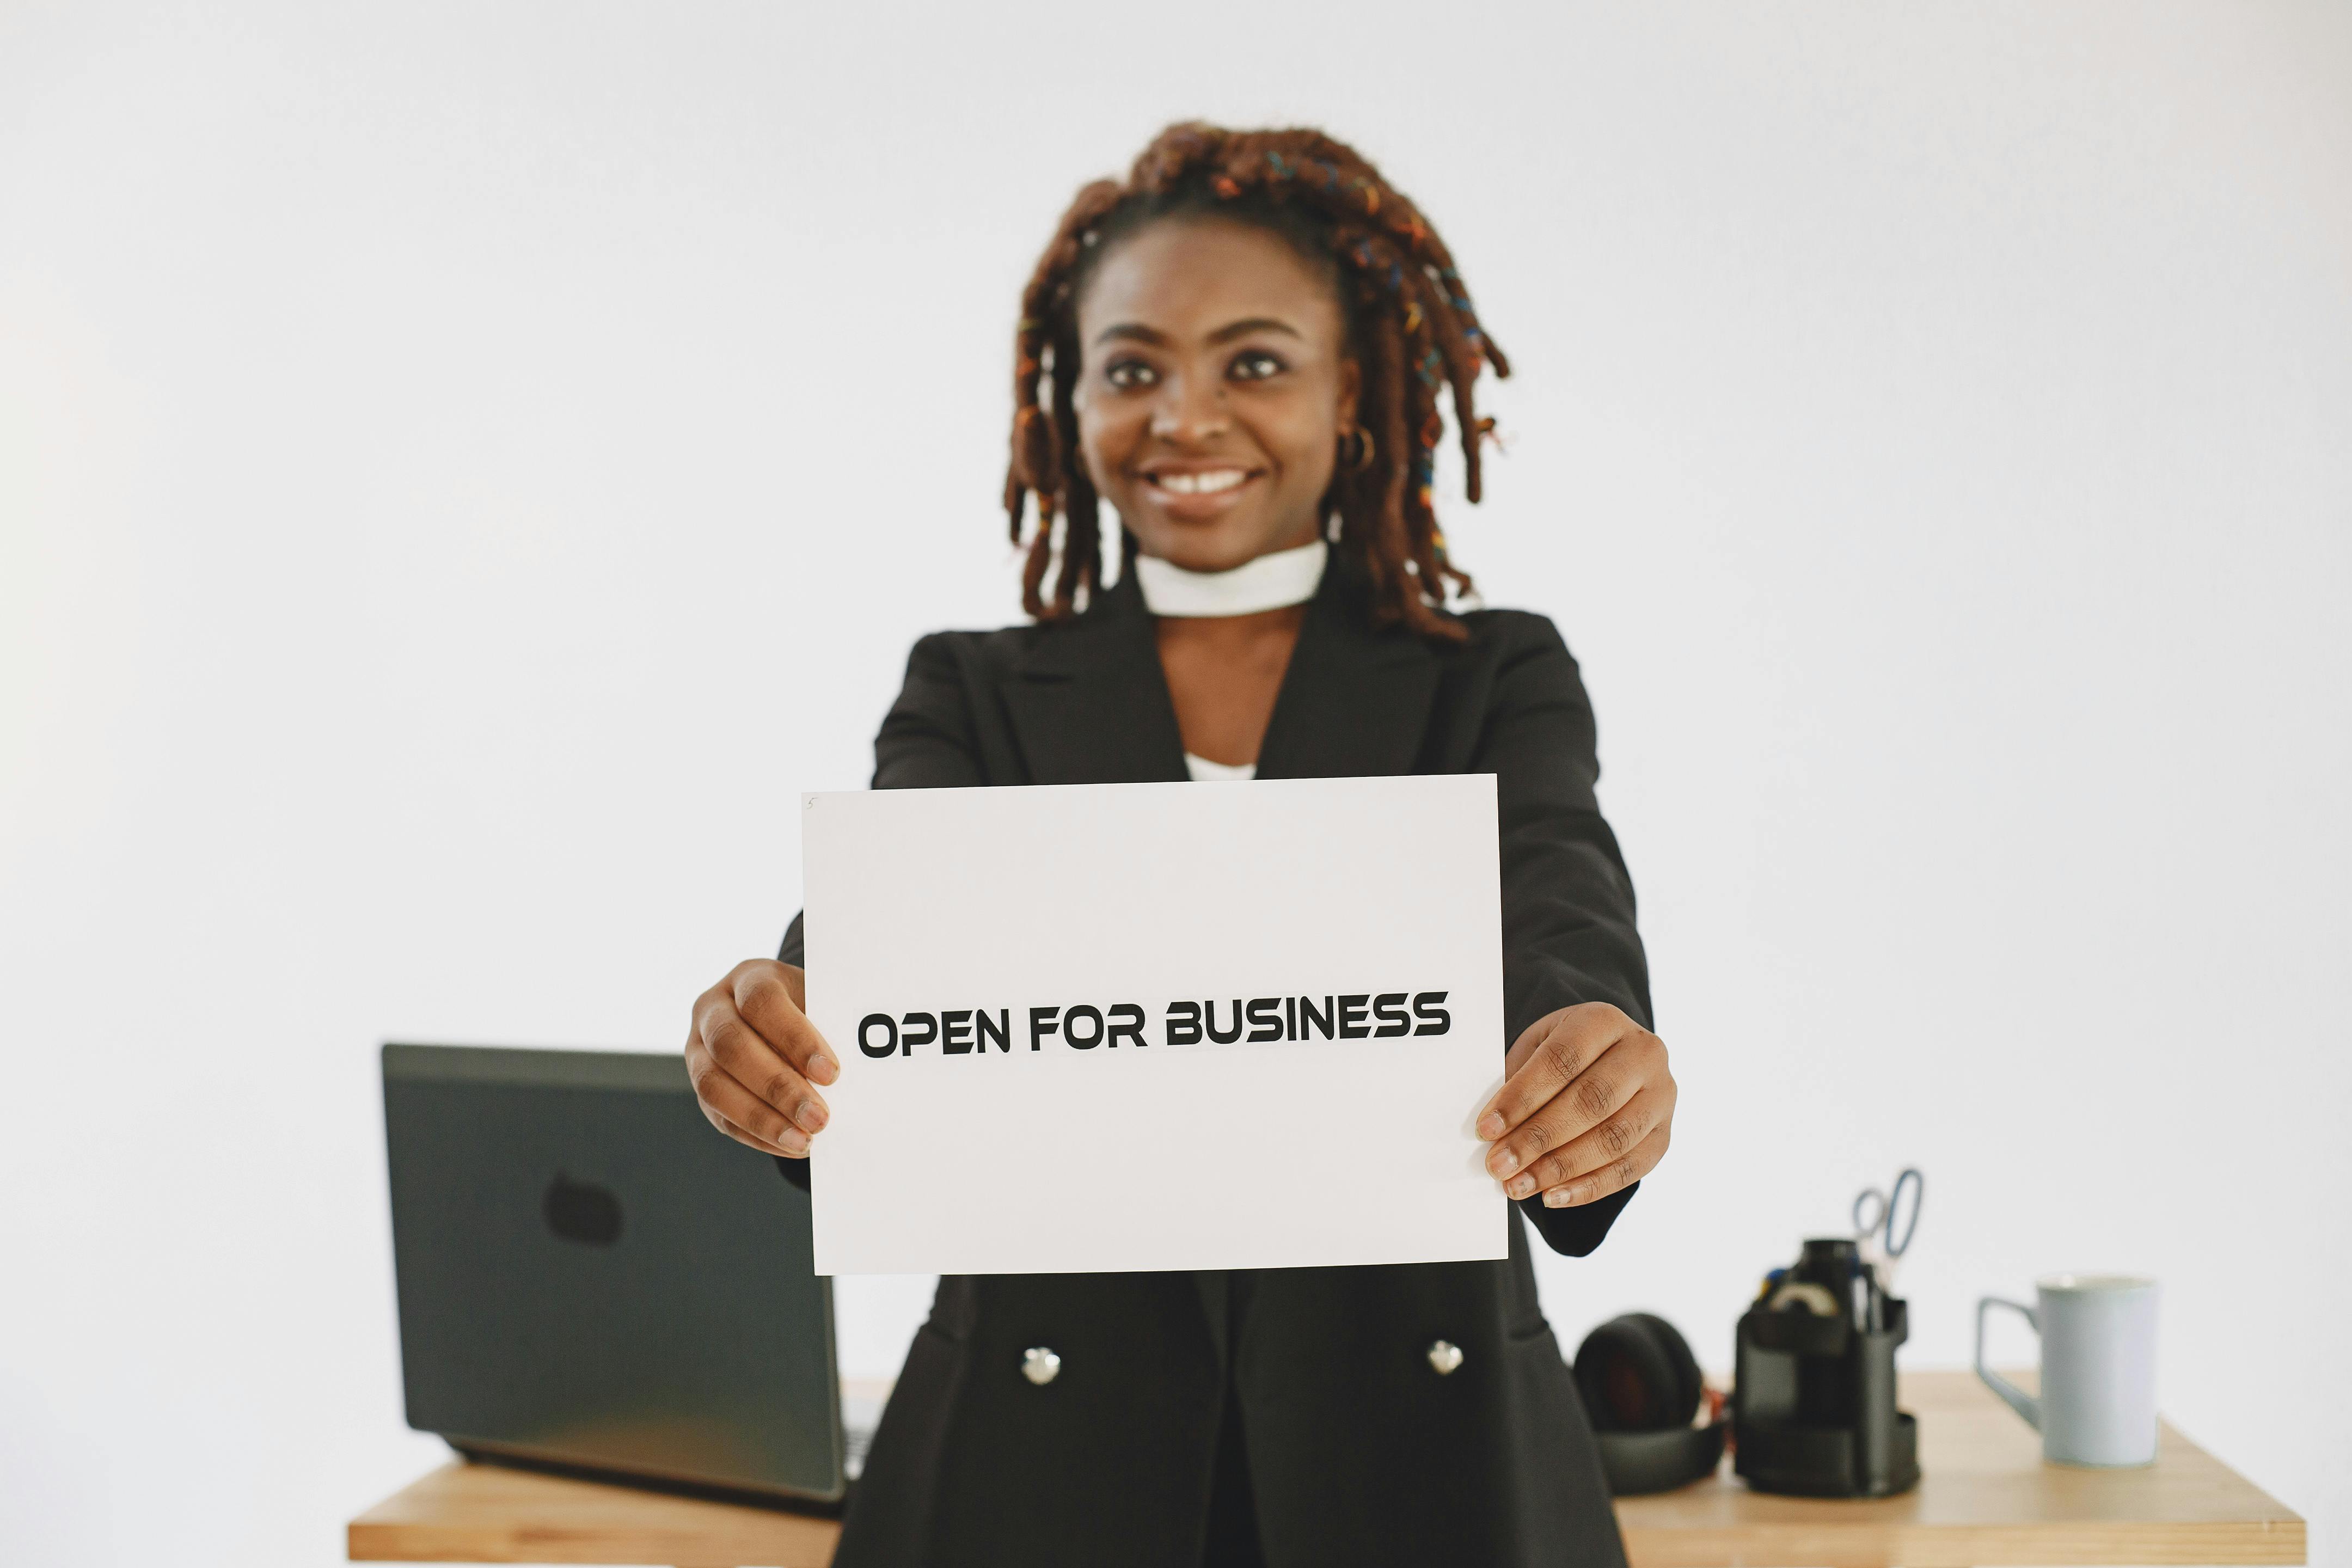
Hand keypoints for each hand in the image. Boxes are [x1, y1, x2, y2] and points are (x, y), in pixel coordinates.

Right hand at [684, 959, 839, 1157]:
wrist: (777, 1016)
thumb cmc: (808, 1008)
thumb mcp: (819, 1001)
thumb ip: (829, 1027)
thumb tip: (853, 1072)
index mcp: (748, 978)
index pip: (762, 1001)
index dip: (795, 1038)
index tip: (831, 1073)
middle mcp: (713, 1009)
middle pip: (731, 1046)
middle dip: (778, 1087)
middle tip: (819, 1118)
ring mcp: (696, 1049)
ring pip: (713, 1086)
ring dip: (762, 1119)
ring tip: (804, 1140)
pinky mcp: (699, 1086)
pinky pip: (719, 1116)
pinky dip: (756, 1135)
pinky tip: (790, 1145)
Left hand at [1476, 1002, 1674, 1206]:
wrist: (1612, 1056)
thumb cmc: (1565, 1053)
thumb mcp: (1538, 1046)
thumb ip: (1518, 1079)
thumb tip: (1493, 1129)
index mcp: (1604, 1021)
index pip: (1562, 1060)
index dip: (1523, 1097)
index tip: (1487, 1128)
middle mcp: (1643, 1053)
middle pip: (1591, 1101)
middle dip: (1538, 1138)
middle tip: (1499, 1165)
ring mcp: (1661, 1096)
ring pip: (1613, 1139)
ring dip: (1560, 1169)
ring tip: (1518, 1186)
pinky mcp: (1664, 1134)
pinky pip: (1630, 1169)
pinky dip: (1588, 1188)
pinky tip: (1552, 1197)